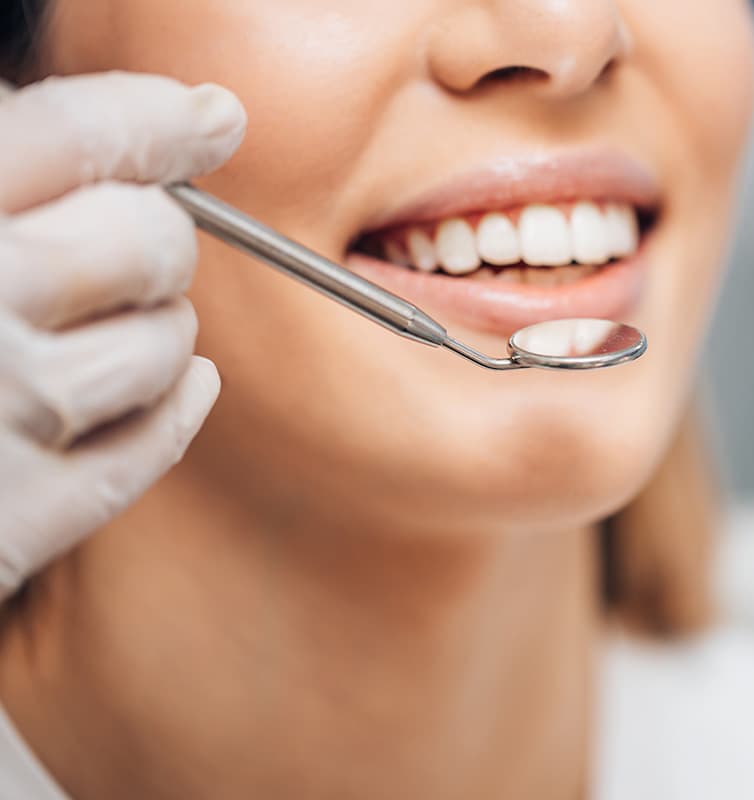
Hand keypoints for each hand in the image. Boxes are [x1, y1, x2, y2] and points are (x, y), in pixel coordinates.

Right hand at [0, 72, 245, 596]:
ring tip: (123, 325)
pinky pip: (148, 445)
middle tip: (139, 243)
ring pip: (163, 344)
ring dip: (162, 330)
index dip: (162, 123)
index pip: (79, 136)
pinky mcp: (15, 513)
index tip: (211, 121)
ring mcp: (1, 410)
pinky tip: (183, 385)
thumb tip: (110, 133)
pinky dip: (174, 410)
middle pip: (148, 240)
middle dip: (159, 237)